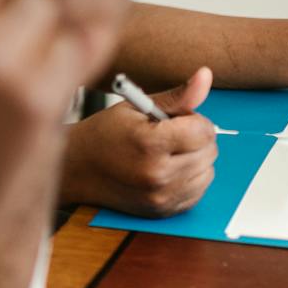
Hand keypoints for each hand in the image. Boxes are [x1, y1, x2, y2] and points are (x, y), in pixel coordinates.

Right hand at [61, 68, 216, 217]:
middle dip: (195, 139)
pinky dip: (189, 179)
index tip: (177, 120)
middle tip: (169, 135)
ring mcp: (161, 197)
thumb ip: (177, 96)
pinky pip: (198, 191)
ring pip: (208, 172)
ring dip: (195, 160)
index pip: (204, 130)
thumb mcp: (137, 106)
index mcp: (150, 144)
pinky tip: (168, 170)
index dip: (194, 120)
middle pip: (209, 151)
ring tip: (167, 153)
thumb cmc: (105, 133)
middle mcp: (158, 175)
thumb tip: (206, 76)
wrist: (78, 168)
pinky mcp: (163, 211)